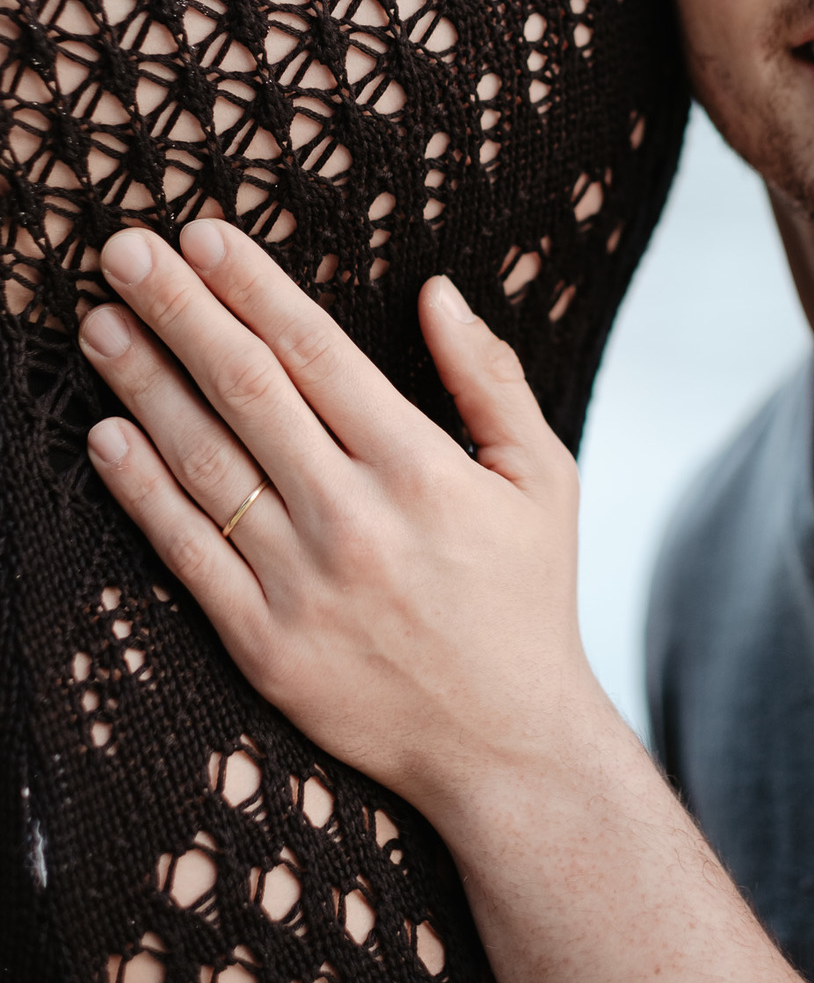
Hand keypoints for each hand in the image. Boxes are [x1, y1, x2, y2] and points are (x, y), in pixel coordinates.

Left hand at [78, 221, 602, 831]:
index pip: (317, 351)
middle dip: (180, 311)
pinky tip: (104, 437)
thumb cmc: (529, 598)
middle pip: (246, 390)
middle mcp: (354, 518)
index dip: (253, 286)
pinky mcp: (264, 645)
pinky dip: (141, 492)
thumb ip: (490, 379)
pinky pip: (187, 556)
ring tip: (100, 324)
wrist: (508, 748)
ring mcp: (302, 585)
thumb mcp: (545, 478)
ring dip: (144, 386)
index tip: (204, 235)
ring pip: (204, 463)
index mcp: (422, 467)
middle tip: (126, 251)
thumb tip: (437, 292)